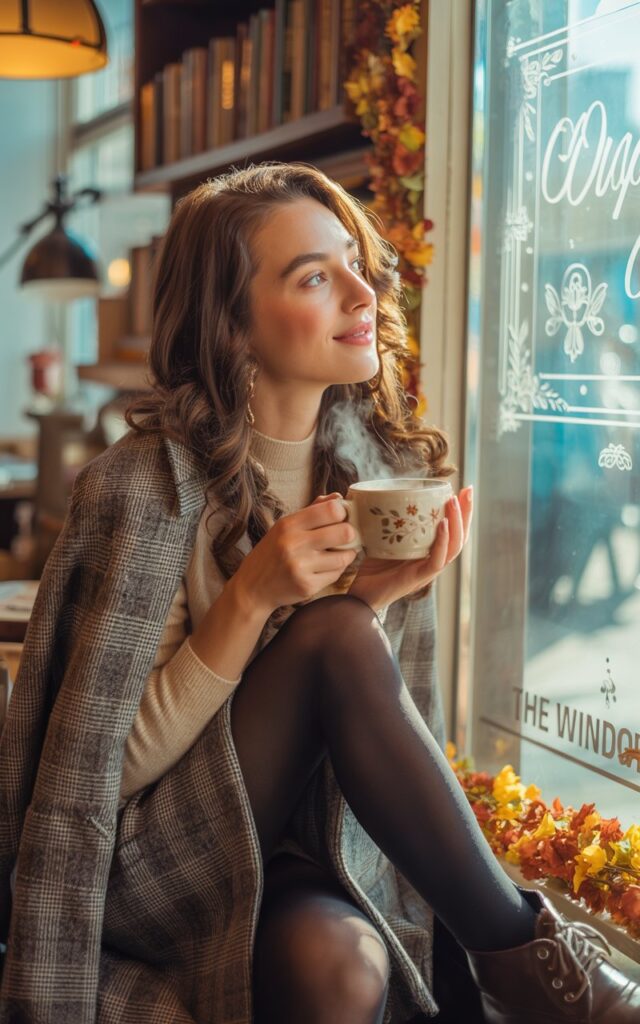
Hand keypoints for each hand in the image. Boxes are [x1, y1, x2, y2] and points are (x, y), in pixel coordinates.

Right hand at [233, 497, 358, 614]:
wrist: (252, 588)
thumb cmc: (271, 553)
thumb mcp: (284, 527)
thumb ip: (312, 510)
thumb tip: (338, 497)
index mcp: (289, 524)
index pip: (332, 510)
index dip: (343, 513)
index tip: (340, 518)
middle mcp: (294, 544)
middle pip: (344, 532)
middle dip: (349, 534)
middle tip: (344, 537)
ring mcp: (300, 566)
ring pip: (344, 557)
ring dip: (345, 555)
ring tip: (337, 553)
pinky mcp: (307, 586)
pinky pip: (336, 574)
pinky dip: (335, 570)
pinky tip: (326, 567)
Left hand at [327, 487, 472, 613]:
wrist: (360, 597)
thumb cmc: (372, 569)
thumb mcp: (384, 539)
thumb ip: (390, 520)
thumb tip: (382, 494)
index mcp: (430, 552)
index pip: (454, 530)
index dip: (462, 511)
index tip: (464, 488)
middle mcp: (434, 560)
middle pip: (460, 536)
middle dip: (466, 512)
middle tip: (468, 490)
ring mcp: (429, 570)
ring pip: (454, 547)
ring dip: (456, 523)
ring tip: (453, 501)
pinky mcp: (420, 578)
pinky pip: (438, 559)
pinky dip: (443, 542)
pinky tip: (443, 525)